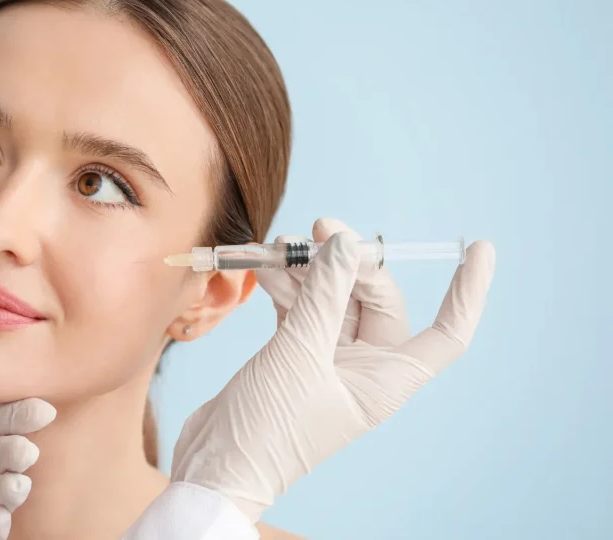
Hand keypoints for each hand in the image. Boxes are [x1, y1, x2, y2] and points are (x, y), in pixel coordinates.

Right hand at [170, 218, 495, 520]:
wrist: (216, 466)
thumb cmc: (268, 429)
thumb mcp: (299, 355)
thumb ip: (324, 295)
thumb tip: (346, 243)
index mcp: (386, 380)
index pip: (447, 334)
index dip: (467, 293)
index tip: (479, 250)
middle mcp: (364, 368)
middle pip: (377, 299)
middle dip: (351, 262)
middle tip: (320, 231)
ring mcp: (327, 359)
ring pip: (333, 298)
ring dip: (309, 269)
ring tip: (281, 246)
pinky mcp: (293, 353)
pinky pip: (301, 306)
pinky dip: (286, 286)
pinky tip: (265, 266)